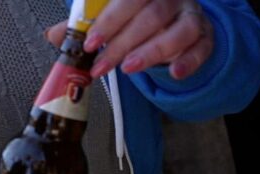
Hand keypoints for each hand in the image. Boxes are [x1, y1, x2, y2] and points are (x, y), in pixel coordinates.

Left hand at [45, 0, 213, 79]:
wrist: (175, 22)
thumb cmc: (139, 19)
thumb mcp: (112, 19)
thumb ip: (85, 27)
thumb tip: (53, 36)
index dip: (109, 19)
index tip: (90, 42)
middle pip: (152, 15)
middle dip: (123, 42)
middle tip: (102, 65)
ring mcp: (191, 15)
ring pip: (179, 30)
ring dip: (153, 51)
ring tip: (129, 69)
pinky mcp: (205, 36)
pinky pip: (203, 47)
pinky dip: (189, 61)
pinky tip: (174, 73)